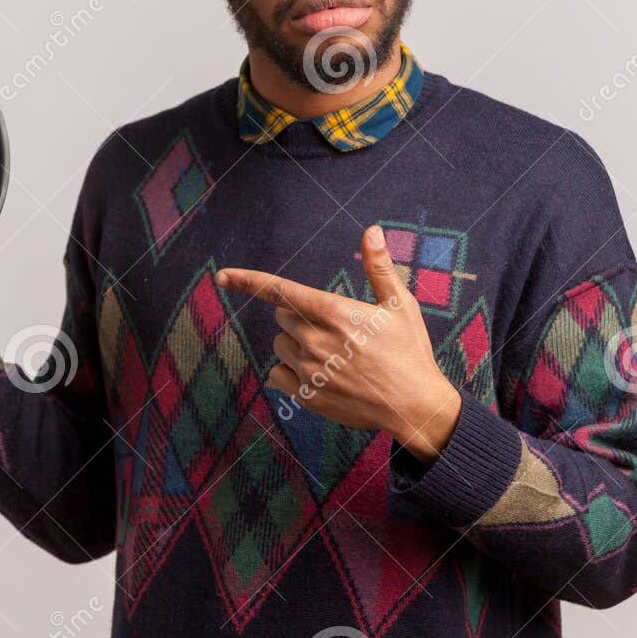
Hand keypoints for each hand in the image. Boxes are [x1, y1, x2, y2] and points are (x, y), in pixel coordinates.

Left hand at [213, 224, 462, 462]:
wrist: (414, 407)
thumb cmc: (409, 352)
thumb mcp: (400, 305)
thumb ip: (379, 267)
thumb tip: (371, 230)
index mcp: (335, 313)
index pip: (280, 291)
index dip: (248, 280)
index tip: (222, 276)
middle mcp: (316, 341)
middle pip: (282, 316)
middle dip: (300, 316)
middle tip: (335, 328)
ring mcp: (309, 371)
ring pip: (280, 345)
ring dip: (296, 344)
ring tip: (334, 355)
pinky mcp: (306, 396)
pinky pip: (277, 375)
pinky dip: (291, 372)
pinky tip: (320, 375)